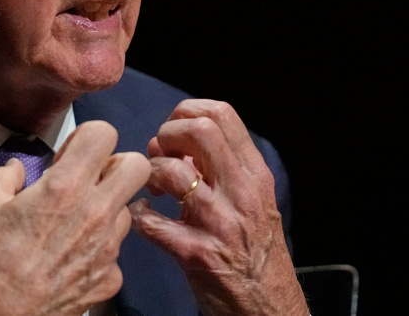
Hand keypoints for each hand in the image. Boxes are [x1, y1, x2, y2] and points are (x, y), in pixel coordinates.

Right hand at [0, 120, 150, 315]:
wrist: (1, 315)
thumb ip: (5, 175)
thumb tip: (17, 168)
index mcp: (65, 186)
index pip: (104, 134)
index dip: (88, 138)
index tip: (72, 154)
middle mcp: (95, 211)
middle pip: (138, 165)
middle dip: (117, 165)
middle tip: (92, 178)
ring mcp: (108, 245)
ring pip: (128, 209)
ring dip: (108, 208)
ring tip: (77, 222)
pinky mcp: (111, 275)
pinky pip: (116, 250)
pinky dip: (99, 249)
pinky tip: (74, 256)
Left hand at [129, 100, 308, 315]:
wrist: (269, 309)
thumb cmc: (255, 254)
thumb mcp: (251, 202)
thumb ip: (221, 170)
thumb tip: (182, 145)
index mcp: (255, 175)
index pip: (223, 114)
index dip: (187, 112)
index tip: (174, 131)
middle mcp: (242, 193)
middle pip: (199, 131)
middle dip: (167, 134)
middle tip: (160, 154)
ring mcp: (221, 223)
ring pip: (173, 172)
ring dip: (151, 173)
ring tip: (152, 188)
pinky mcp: (198, 254)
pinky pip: (153, 222)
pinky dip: (139, 215)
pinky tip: (143, 218)